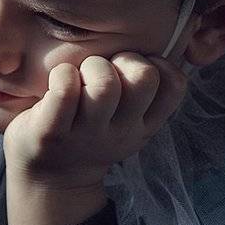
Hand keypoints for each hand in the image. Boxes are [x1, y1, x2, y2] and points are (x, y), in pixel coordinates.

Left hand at [2, 51, 188, 188]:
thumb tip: (154, 43)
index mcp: (143, 125)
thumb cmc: (89, 133)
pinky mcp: (51, 134)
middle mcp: (120, 132)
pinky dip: (62, 74)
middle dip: (124, 58)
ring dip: (90, 66)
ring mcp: (86, 135)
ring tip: (78, 77)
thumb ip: (142, 92)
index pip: (174, 85)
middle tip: (103, 70)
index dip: (159, 64)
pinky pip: (65, 90)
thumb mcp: (126, 121)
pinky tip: (57, 82)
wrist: (49, 180)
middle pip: (144, 77)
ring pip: (105, 83)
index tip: (134, 67)